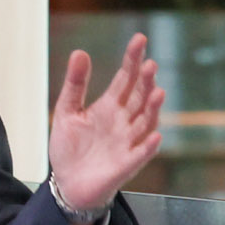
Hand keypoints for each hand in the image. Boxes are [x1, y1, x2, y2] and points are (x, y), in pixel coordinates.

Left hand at [48, 33, 164, 221]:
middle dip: (145, 82)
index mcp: (109, 106)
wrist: (68, 184)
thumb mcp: (66, 112)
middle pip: (138, 97)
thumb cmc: (70, 148)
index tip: (140, 39)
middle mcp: (123, 121)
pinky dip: (148, 146)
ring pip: (145, 122)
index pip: (126, 78)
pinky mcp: (127, 164)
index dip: (132, 60)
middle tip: (150, 64)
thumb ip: (75, 85)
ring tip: (157, 92)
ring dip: (152, 108)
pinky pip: (141, 154)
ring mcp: (128, 142)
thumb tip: (80, 52)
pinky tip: (154, 135)